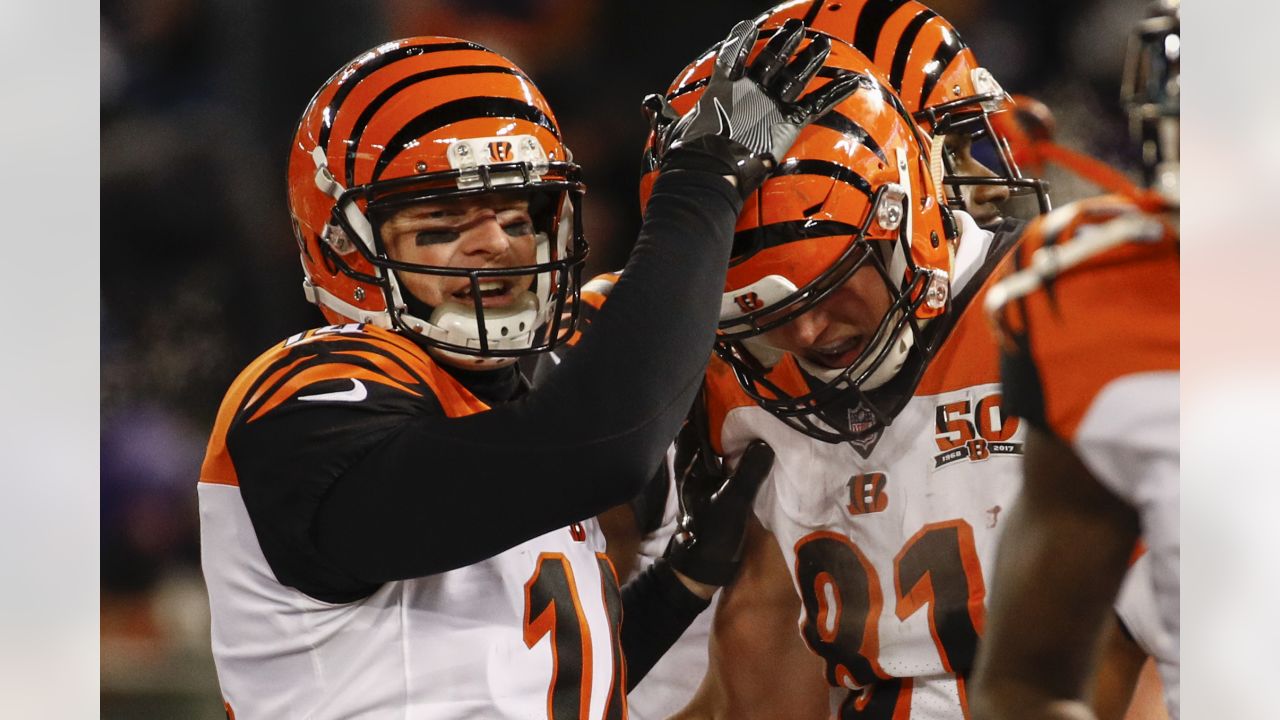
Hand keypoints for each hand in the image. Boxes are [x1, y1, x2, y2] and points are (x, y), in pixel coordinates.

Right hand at [658, 18, 860, 196]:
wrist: (706, 175)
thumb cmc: (685, 158)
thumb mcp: (669, 131)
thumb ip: (662, 115)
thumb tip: (648, 103)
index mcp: (721, 89)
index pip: (732, 55)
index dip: (740, 40)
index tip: (747, 27)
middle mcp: (749, 90)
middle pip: (771, 58)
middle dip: (785, 41)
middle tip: (796, 26)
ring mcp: (770, 104)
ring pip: (797, 74)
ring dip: (812, 58)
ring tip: (823, 44)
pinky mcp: (788, 124)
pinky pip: (818, 103)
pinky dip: (837, 92)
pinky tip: (854, 80)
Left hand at [665, 396, 774, 586]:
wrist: (704, 567)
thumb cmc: (712, 532)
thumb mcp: (732, 502)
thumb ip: (748, 471)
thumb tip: (766, 440)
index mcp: (691, 462)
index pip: (693, 421)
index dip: (702, 399)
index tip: (717, 375)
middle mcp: (696, 463)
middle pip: (706, 426)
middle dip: (719, 407)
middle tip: (742, 384)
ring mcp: (707, 473)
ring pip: (717, 440)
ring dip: (730, 425)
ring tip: (752, 403)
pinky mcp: (719, 484)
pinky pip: (728, 456)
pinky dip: (738, 445)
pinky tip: (756, 437)